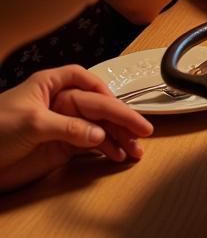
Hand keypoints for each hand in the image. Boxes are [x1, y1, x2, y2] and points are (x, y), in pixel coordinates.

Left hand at [0, 65, 152, 191]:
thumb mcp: (31, 123)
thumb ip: (68, 127)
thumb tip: (99, 134)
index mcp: (51, 86)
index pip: (86, 81)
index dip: (105, 91)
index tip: (120, 106)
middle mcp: (60, 103)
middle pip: (99, 106)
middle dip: (122, 119)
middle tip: (143, 131)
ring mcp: (62, 126)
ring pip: (98, 128)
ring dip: (118, 138)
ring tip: (135, 151)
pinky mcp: (61, 147)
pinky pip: (89, 146)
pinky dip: (105, 151)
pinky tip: (117, 156)